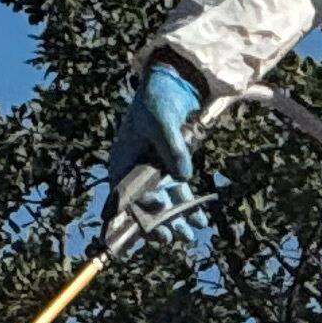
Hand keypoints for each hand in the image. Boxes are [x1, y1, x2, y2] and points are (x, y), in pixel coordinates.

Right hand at [104, 59, 201, 220]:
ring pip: (163, 203)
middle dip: (156, 223)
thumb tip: (183, 176)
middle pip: (143, 205)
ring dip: (174, 219)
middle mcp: (135, 171)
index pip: (124, 194)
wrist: (173, 84)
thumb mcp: (162, 121)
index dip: (137, 208)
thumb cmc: (158, 99)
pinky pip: (179, 192)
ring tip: (187, 236)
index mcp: (122, 161)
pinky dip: (188, 206)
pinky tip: (199, 220)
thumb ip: (172, 149)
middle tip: (169, 239)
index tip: (156, 212)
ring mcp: (154, 171)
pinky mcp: (171, 168)